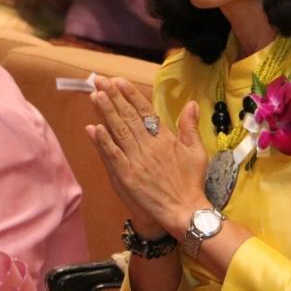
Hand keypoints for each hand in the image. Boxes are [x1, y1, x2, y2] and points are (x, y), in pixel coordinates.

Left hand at [86, 76, 210, 238]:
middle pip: (128, 116)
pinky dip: (102, 141)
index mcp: (165, 138)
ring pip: (118, 131)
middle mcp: (149, 145)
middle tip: (99, 80)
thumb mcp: (197, 152)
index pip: (145, 111)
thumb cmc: (191, 183)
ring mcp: (136, 160)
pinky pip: (112, 154)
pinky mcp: (126, 175)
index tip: (119, 81)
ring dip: (105, 112)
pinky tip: (93, 127)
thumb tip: (191, 104)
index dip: (130, 95)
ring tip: (94, 95)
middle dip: (113, 97)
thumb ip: (190, 127)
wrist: (183, 210)